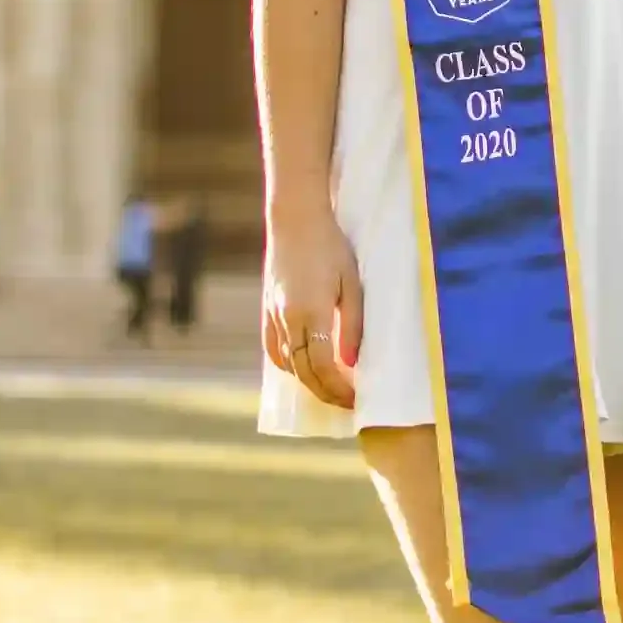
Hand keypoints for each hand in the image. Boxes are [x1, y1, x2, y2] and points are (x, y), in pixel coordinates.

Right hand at [263, 206, 363, 411]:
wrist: (295, 219)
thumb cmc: (331, 246)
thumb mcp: (352, 283)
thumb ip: (352, 325)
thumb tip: (351, 363)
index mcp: (311, 313)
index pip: (323, 366)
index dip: (338, 389)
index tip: (356, 400)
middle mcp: (287, 319)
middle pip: (304, 371)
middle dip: (325, 392)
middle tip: (346, 404)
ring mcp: (273, 315)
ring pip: (287, 363)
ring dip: (308, 382)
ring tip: (329, 390)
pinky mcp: (266, 309)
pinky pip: (274, 349)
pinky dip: (288, 365)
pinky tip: (302, 369)